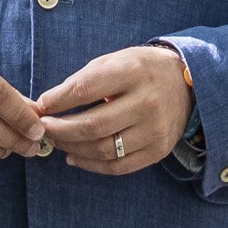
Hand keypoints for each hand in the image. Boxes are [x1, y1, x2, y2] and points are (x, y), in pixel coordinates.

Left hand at [35, 46, 191, 176]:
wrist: (186, 84)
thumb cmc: (140, 70)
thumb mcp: (115, 60)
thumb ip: (83, 80)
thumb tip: (48, 104)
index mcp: (133, 72)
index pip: (87, 89)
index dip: (59, 100)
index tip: (41, 105)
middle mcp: (147, 102)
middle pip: (94, 125)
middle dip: (61, 129)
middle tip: (43, 128)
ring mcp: (154, 130)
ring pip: (104, 149)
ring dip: (72, 148)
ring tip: (57, 141)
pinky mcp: (158, 151)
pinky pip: (118, 166)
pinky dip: (91, 165)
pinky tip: (74, 157)